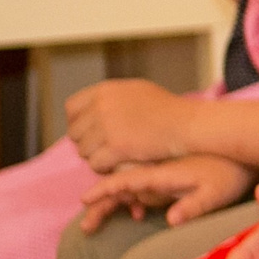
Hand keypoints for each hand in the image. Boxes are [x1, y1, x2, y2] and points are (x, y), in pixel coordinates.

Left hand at [65, 79, 196, 170]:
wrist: (186, 124)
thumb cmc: (167, 109)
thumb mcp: (135, 91)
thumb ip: (111, 98)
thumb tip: (89, 109)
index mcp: (105, 90)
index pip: (72, 108)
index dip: (77, 122)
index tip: (88, 131)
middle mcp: (102, 106)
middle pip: (75, 133)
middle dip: (87, 143)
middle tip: (105, 147)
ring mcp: (108, 127)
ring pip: (84, 151)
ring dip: (96, 156)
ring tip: (115, 155)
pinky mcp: (116, 147)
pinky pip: (96, 163)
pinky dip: (105, 167)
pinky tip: (119, 163)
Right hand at [76, 154, 255, 232]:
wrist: (243, 158)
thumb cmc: (230, 175)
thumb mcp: (216, 194)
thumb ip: (194, 206)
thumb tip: (172, 220)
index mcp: (164, 174)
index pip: (126, 181)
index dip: (104, 190)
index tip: (85, 200)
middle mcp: (158, 174)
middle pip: (121, 188)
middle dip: (100, 205)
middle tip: (86, 228)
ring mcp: (162, 177)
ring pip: (128, 190)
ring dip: (112, 205)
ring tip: (93, 226)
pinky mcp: (169, 181)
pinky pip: (143, 191)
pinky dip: (133, 203)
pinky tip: (138, 216)